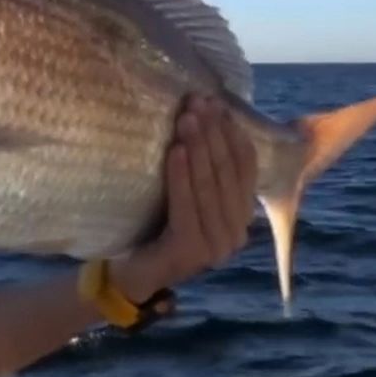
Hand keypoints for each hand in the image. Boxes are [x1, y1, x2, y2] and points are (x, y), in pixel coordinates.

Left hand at [108, 94, 258, 302]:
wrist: (130, 273)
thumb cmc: (157, 226)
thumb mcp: (186, 195)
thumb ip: (204, 170)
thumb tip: (206, 114)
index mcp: (241, 217)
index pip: (245, 168)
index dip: (232, 133)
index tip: (218, 104)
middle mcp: (236, 234)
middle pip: (227, 173)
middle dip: (213, 134)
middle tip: (198, 103)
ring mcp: (216, 247)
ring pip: (209, 187)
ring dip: (198, 149)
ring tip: (187, 119)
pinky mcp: (191, 252)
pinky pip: (187, 207)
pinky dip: (181, 177)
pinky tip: (176, 152)